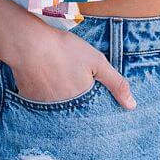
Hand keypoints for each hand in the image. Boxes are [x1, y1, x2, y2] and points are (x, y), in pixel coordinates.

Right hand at [8, 28, 136, 109]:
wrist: (28, 43)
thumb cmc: (64, 50)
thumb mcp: (97, 62)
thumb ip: (116, 84)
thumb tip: (132, 106)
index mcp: (82, 104)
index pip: (94, 115)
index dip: (96, 107)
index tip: (95, 99)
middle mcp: (64, 111)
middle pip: (76, 113)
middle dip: (78, 104)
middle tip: (74, 84)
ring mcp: (45, 108)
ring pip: (58, 109)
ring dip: (61, 100)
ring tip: (59, 80)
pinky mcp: (29, 100)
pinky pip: (42, 103)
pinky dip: (45, 94)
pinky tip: (45, 79)